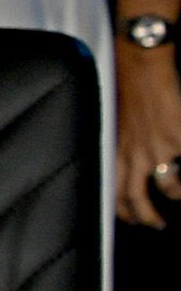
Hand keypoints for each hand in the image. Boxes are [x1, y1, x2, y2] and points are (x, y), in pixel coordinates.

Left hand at [116, 43, 180, 228]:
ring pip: (169, 184)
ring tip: (178, 197)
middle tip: (157, 225)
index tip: (131, 221)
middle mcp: (136, 153)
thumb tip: (133, 167)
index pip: (117, 191)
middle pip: (138, 198)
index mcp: (119, 151)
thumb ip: (127, 148)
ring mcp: (159, 145)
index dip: (124, 211)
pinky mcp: (179, 133)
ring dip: (175, 194)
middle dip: (149, 217)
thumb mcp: (120, 126)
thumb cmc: (130, 92)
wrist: (142, 65)